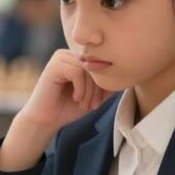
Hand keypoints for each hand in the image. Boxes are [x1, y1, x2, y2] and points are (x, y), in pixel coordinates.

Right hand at [0, 50, 112, 170]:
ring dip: (90, 91)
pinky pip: (77, 72)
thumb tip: (127, 74)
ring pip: (88, 69)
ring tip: (84, 104)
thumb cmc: (69, 107)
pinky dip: (80, 89)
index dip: (103, 84)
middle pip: (96, 65)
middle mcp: (69, 54)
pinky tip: (75, 98)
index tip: (98, 102)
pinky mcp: (54, 65)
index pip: (101, 64)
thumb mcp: (94, 95)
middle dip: (97, 89)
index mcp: (78, 59)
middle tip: (93, 105)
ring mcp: (60, 57)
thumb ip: (108, 84)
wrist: (47, 119)